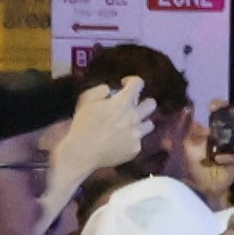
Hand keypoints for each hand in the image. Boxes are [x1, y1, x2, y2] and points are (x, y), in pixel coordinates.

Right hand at [49, 75, 160, 207]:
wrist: (81, 153)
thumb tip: (111, 90)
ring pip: (150, 124)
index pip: (138, 83)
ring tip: (128, 126)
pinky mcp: (136, 148)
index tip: (124, 84)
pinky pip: (139, 140)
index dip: (132, 81)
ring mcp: (137, 134)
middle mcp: (134, 117)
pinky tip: (118, 142)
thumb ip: (100, 90)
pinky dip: (131, 139)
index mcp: (122, 103)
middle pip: (151, 104)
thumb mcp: (85, 101)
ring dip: (140, 122)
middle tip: (132, 107)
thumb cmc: (82, 126)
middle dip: (142, 102)